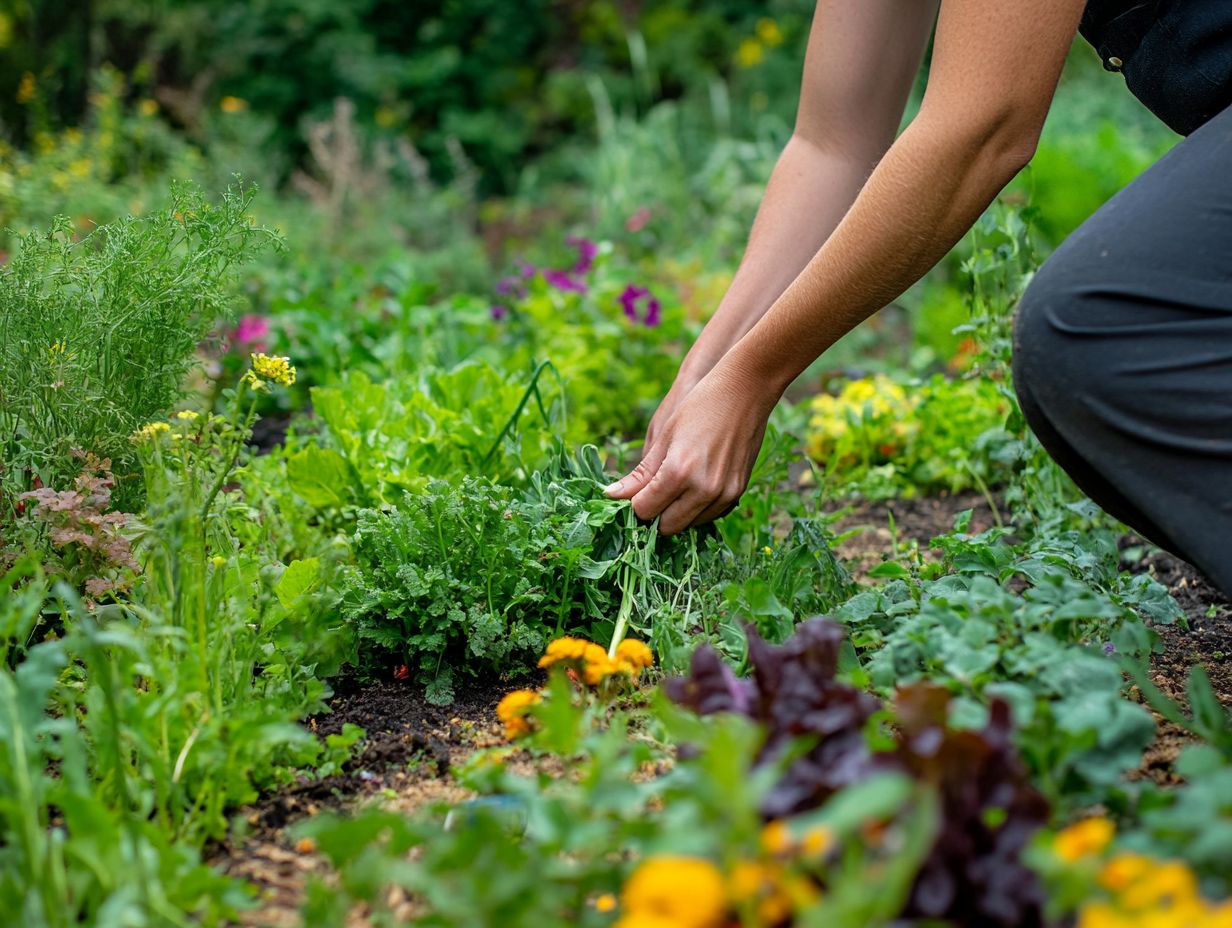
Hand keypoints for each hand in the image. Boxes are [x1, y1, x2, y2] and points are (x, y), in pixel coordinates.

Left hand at [604, 362, 775, 533]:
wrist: (745, 392)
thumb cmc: (699, 406)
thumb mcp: (664, 437)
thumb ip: (640, 474)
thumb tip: (611, 495)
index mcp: (678, 472)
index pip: (646, 510)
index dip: (634, 505)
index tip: (632, 495)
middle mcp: (703, 489)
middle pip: (667, 525)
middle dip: (655, 514)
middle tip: (650, 496)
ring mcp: (724, 493)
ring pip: (690, 524)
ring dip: (676, 514)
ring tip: (671, 489)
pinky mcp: (738, 492)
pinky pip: (711, 515)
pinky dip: (697, 509)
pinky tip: (692, 488)